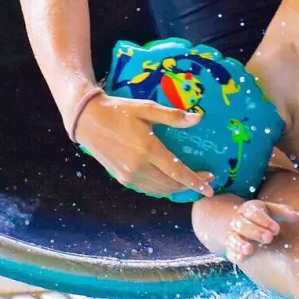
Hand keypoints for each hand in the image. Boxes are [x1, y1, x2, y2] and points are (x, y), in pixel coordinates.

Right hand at [74, 93, 216, 198]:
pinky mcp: (121, 178)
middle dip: (191, 186)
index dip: (196, 182)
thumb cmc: (118, 110)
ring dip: (177, 189)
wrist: (87, 120)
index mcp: (147, 150)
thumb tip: (198, 118)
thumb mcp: (146, 108)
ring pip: (160, 189)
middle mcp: (138, 167)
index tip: (211, 188)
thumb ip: (172, 116)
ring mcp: (129, 175)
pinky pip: (148, 188)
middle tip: (206, 181)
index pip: (178, 172)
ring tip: (191, 184)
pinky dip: (162, 189)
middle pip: (171, 184)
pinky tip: (169, 184)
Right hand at [222, 199, 298, 265]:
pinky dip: (234, 254)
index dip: (264, 221)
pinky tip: (242, 258)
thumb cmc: (263, 218)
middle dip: (255, 232)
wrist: (244, 225)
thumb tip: (296, 216)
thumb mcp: (272, 211)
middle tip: (268, 238)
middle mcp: (238, 221)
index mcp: (249, 209)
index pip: (254, 212)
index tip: (277, 229)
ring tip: (249, 249)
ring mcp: (232, 234)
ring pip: (233, 238)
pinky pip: (230, 251)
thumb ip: (283, 212)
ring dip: (240, 244)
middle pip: (242, 225)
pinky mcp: (230, 247)